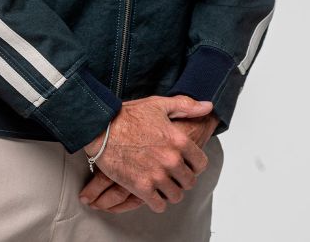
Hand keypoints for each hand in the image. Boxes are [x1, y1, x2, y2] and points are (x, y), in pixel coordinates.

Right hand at [79, 95, 212, 213]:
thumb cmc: (128, 115)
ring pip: (175, 196)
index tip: (185, 163)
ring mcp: (157, 175)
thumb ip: (186, 106)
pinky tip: (150, 191)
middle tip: (170, 173)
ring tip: (160, 183)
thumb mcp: (159, 104)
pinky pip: (159, 205)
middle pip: (189, 182)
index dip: (194, 164)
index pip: (201, 163)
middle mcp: (171, 160)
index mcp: (179, 140)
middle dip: (181, 178)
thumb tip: (208, 106)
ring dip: (169, 191)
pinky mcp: (141, 187)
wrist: (101, 127)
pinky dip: (156, 201)